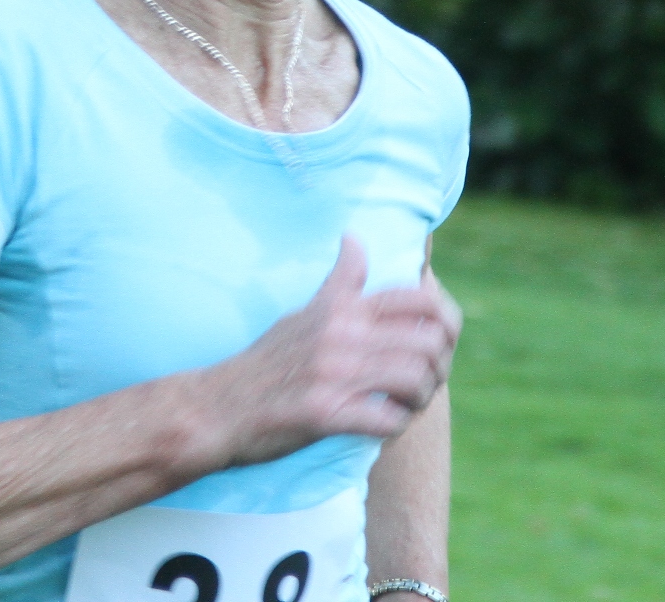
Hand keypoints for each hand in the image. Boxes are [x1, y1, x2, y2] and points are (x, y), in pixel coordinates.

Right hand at [204, 236, 462, 467]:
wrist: (218, 406)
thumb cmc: (266, 361)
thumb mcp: (303, 311)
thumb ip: (340, 282)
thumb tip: (354, 237)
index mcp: (342, 308)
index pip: (420, 299)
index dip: (446, 321)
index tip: (440, 344)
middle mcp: (342, 334)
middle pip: (428, 341)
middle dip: (438, 367)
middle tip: (425, 383)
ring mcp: (333, 374)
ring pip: (415, 380)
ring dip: (421, 399)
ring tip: (408, 405)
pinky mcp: (324, 414)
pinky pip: (386, 419)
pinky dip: (396, 425)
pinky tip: (386, 425)